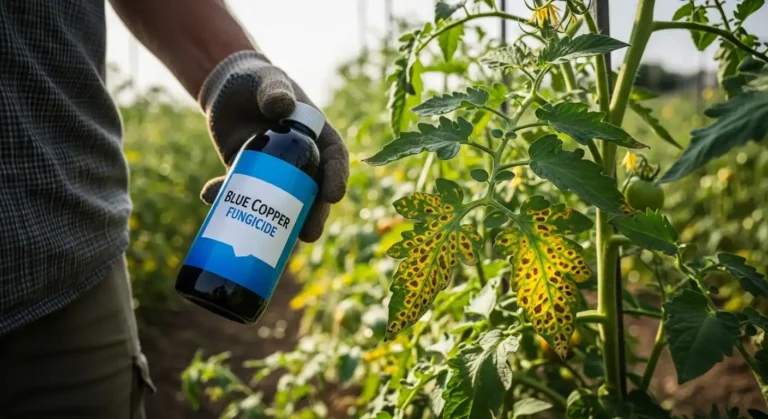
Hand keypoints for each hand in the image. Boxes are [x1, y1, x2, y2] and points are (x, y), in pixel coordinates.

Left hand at [198, 51, 348, 242]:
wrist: (228, 89)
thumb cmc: (256, 80)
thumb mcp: (268, 81)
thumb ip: (274, 90)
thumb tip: (280, 107)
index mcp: (317, 136)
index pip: (335, 159)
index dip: (337, 178)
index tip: (333, 195)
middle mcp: (301, 159)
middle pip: (314, 192)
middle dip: (314, 215)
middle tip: (308, 234)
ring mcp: (276, 172)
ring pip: (283, 204)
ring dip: (280, 225)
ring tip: (274, 243)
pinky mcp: (250, 176)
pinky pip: (246, 196)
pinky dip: (230, 201)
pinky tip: (210, 199)